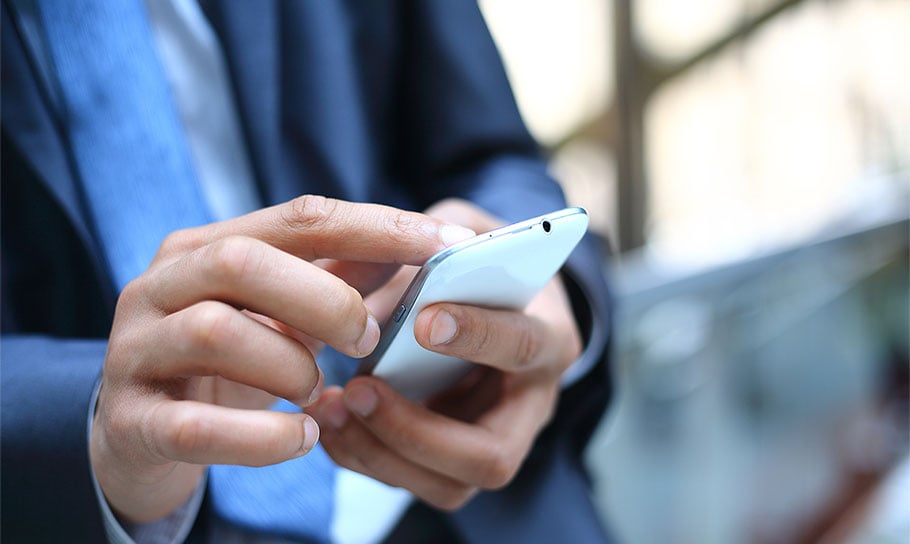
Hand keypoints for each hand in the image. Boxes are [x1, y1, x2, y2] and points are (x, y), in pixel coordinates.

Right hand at [91, 196, 474, 522]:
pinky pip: (195, 427)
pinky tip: (301, 437)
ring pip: (214, 333)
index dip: (376, 227)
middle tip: (367, 340)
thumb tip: (420, 245)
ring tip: (318, 392)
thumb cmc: (225, 362)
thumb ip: (335, 277)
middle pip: (243, 262)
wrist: (138, 434)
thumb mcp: (276, 312)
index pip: (298, 218)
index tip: (444, 245)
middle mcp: (160, 286)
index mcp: (204, 247)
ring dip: (291, 365)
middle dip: (325, 300)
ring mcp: (136, 351)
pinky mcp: (132, 421)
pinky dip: (262, 437)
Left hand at [309, 199, 582, 508]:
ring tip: (330, 407)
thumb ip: (432, 248)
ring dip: (380, 453)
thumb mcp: (464, 230)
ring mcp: (495, 440)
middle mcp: (531, 404)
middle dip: (417, 431)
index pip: (523, 347)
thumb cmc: (479, 260)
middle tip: (359, 389)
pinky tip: (328, 421)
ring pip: (449, 486)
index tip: (423, 321)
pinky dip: (363, 457)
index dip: (478, 336)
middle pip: (492, 455)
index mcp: (549, 336)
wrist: (491, 296)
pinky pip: (412, 482)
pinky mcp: (455, 460)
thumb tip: (382, 287)